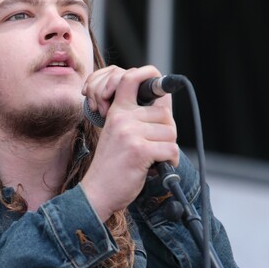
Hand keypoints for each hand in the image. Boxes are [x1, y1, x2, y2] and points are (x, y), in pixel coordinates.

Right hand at [80, 65, 178, 221]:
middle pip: (165, 113)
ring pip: (170, 132)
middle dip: (166, 132)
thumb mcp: (116, 134)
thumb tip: (164, 109)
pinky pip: (171, 149)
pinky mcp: (140, 150)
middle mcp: (123, 118)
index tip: (159, 84)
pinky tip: (159, 166)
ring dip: (168, 148)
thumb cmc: (110, 166)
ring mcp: (131, 133)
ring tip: (154, 158)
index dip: (149, 75)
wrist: (97, 191)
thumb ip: (133, 118)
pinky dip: (171, 160)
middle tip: (155, 146)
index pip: (131, 78)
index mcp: (117, 111)